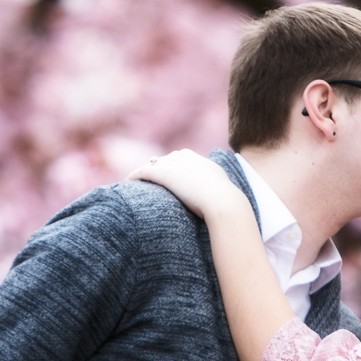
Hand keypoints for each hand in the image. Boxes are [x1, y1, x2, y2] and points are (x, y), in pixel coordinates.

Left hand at [128, 149, 251, 222]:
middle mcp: (188, 158)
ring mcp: (175, 164)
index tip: (170, 174)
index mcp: (202, 161)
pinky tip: (128, 181)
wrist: (223, 202)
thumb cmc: (227, 204)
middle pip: (167, 158)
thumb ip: (221, 191)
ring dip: (146, 171)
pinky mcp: (164, 172)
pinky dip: (135, 175)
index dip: (175, 165)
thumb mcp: (225, 193)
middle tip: (150, 178)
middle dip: (159, 166)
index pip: (183, 156)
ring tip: (137, 180)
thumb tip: (232, 202)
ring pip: (154, 163)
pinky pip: (144, 171)